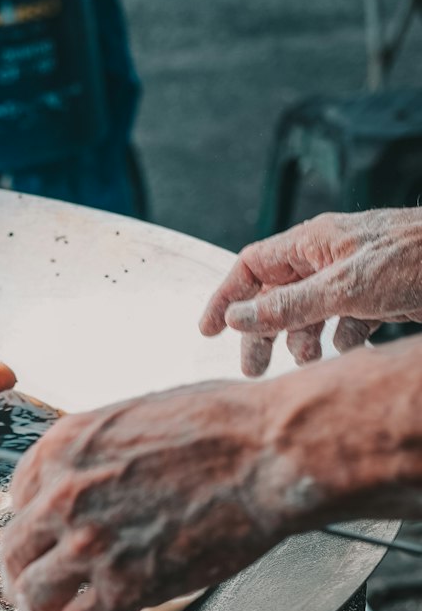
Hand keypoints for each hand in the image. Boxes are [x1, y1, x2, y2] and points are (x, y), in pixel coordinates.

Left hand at [0, 381, 300, 610]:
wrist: (270, 452)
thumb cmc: (225, 426)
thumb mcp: (138, 418)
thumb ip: (105, 455)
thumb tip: (107, 480)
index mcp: (65, 448)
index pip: (20, 497)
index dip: (34, 528)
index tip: (45, 543)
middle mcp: (63, 495)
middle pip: (16, 551)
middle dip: (22, 579)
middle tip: (36, 595)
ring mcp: (89, 543)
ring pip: (35, 596)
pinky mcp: (123, 585)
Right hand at [199, 208, 421, 375]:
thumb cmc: (414, 259)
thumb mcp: (343, 287)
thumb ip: (288, 305)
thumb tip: (237, 317)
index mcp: (313, 242)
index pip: (252, 266)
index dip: (227, 296)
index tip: (209, 330)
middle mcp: (330, 257)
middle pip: (278, 294)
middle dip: (263, 331)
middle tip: (254, 368)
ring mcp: (355, 276)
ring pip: (312, 310)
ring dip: (303, 339)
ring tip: (305, 364)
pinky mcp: (381, 295)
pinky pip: (347, 319)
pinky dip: (341, 338)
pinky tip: (346, 350)